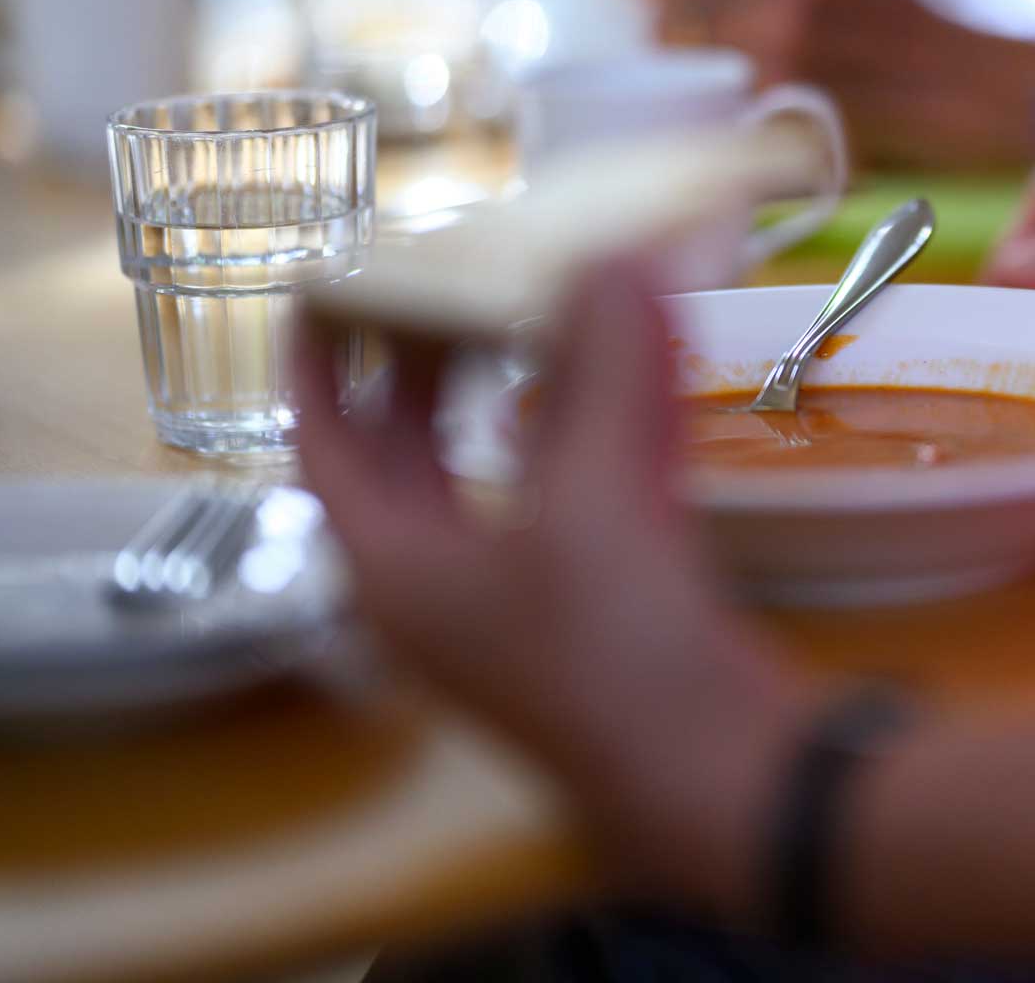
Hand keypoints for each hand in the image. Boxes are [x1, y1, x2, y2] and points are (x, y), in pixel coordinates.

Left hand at [292, 257, 816, 918]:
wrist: (717, 778)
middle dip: (422, 367)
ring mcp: (520, 602)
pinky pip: (574, 498)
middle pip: (407, 457)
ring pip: (497, 476)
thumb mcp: (595, 495)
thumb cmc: (614, 646)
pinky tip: (629, 379)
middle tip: (450, 281)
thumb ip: (603, 367)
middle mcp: (440, 586)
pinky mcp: (595, 608)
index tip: (327, 286)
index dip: (318, 362)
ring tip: (533, 312)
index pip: (324, 444)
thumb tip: (614, 257)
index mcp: (393, 566)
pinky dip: (590, 432)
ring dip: (513, 395)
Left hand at [602, 0, 1034, 168]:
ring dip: (674, 50)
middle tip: (653, 17)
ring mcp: (782, 23)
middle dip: (649, 4)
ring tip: (700, 56)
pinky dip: (709, 90)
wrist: (953, 80)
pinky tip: (730, 89)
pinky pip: (708, 83)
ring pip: (676, 35)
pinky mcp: (783, 83)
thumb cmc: (885, 8)